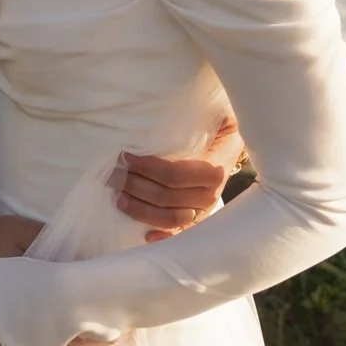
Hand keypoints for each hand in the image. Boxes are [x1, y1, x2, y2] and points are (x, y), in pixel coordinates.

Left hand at [109, 113, 242, 241]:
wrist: (233, 142)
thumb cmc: (217, 124)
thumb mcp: (214, 113)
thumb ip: (197, 114)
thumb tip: (168, 108)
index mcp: (213, 169)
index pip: (173, 175)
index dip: (146, 168)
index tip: (124, 156)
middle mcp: (210, 194)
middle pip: (166, 197)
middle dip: (135, 186)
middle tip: (112, 174)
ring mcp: (203, 210)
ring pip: (170, 218)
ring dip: (141, 209)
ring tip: (118, 197)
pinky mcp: (196, 218)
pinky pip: (180, 234)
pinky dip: (164, 237)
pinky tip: (145, 235)